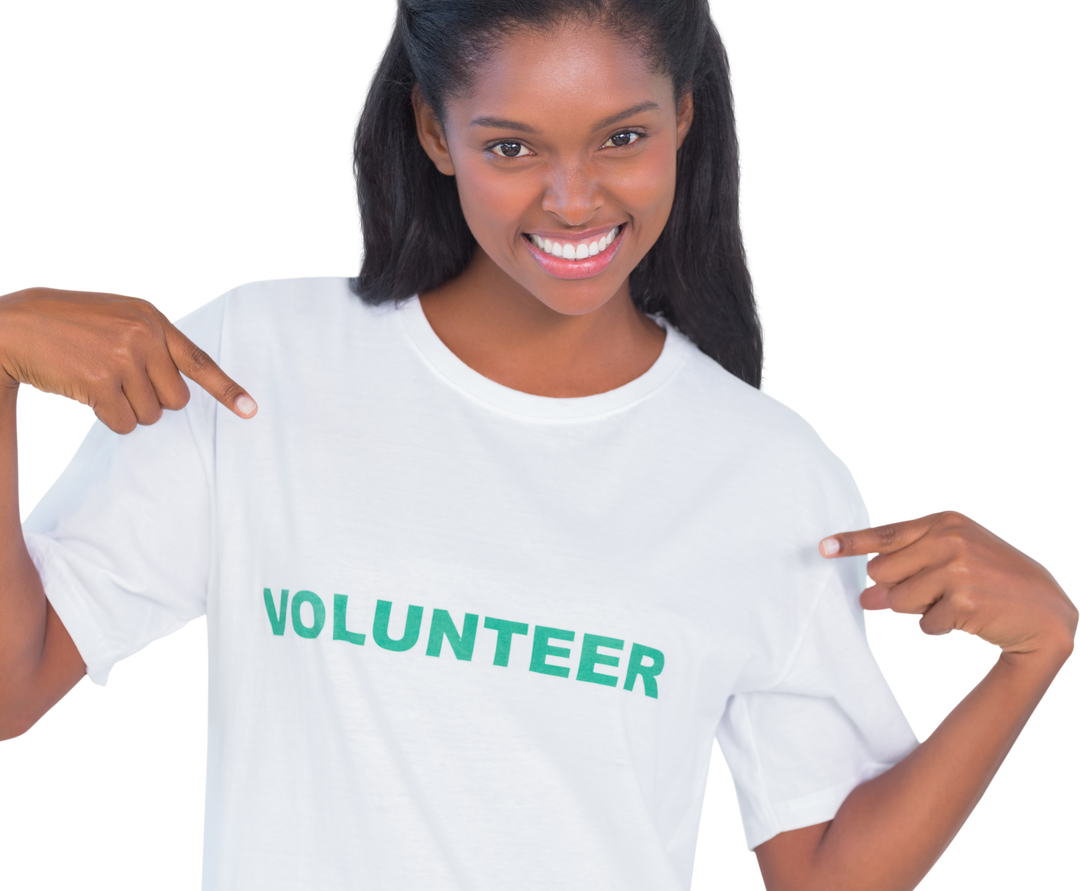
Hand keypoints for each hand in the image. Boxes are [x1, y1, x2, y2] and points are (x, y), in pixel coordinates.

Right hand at [0, 284, 256, 433]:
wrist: (13, 325)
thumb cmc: (68, 325)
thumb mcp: (118, 317)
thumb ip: (152, 341)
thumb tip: (180, 384)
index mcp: (152, 319)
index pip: (199, 361)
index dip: (227, 389)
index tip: (251, 410)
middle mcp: (143, 337)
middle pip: (177, 400)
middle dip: (153, 401)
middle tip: (122, 383)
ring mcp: (123, 359)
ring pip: (151, 415)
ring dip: (128, 410)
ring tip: (100, 382)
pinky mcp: (101, 383)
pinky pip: (125, 424)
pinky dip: (110, 419)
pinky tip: (88, 395)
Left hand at [820, 509, 1077, 660]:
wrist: (1047, 612)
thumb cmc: (993, 580)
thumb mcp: (957, 554)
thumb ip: (908, 567)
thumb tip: (867, 599)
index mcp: (946, 522)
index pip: (884, 535)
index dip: (850, 543)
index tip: (822, 548)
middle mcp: (951, 541)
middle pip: (880, 573)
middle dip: (891, 590)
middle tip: (924, 594)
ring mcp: (959, 571)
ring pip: (896, 601)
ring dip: (915, 611)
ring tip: (947, 604)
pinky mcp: (965, 603)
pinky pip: (922, 625)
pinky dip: (936, 628)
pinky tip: (964, 619)